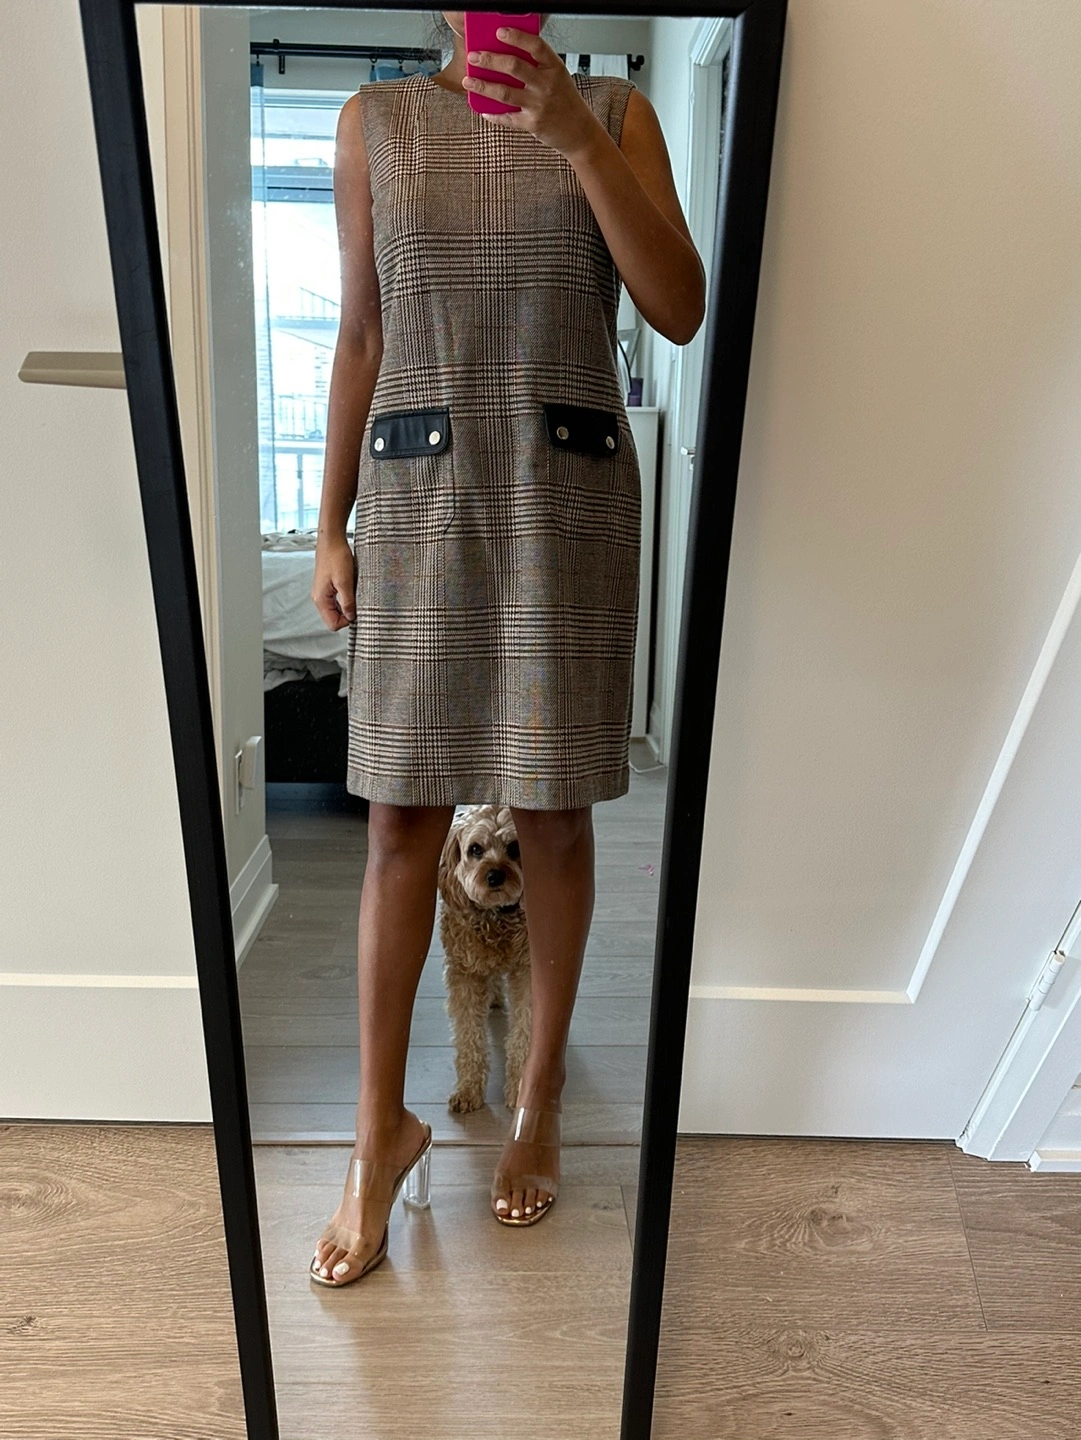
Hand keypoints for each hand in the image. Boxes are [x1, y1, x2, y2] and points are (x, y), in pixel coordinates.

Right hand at [311, 536, 355, 630]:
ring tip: (355, 594)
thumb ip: (347, 602)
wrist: (332, 540)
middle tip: (358, 601)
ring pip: (336, 610)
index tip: (357, 610)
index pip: (333, 624)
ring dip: (347, 606)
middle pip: (334, 618)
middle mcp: (319, 598)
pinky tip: (352, 590)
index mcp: (320, 599)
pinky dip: (346, 599)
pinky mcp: (327, 587)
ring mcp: (323, 593)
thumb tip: (351, 617)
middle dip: (347, 614)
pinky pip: (337, 600)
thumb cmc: (336, 557)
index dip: (347, 621)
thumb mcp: (345, 582)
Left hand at [463, 27, 604, 160]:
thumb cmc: (565, 101)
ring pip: (505, 92)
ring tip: (469, 80)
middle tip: (474, 56)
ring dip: (483, 86)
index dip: (516, 37)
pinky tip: (483, 108)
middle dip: (490, 60)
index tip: (499, 32)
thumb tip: (507, 53)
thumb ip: (538, 65)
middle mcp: (547, 85)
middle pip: (514, 67)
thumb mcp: (558, 76)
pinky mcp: (532, 123)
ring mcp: (539, 105)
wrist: (579, 131)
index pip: (535, 46)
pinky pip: (507, 117)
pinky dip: (493, 114)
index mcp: (554, 67)